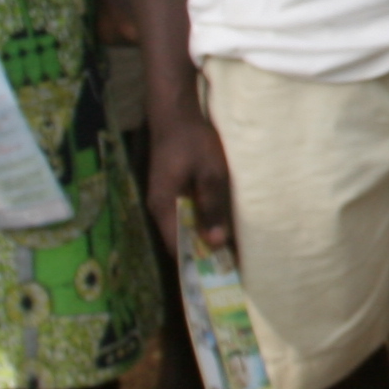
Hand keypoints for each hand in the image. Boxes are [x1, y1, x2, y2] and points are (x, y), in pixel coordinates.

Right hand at [149, 102, 234, 251]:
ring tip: (229, 249)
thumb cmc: (193, 141)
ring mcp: (163, 199)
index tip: (219, 274)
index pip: (176, 246)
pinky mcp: (171, 191)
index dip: (195, 262)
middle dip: (201, 253)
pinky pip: (184, 214)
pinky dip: (200, 222)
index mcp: (164, 207)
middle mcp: (158, 208)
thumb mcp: (211, 173)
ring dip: (202, 237)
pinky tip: (219, 224)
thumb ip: (212, 207)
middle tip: (229, 264)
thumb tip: (216, 242)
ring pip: (182, 227)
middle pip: (179, 240)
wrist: (175, 113)